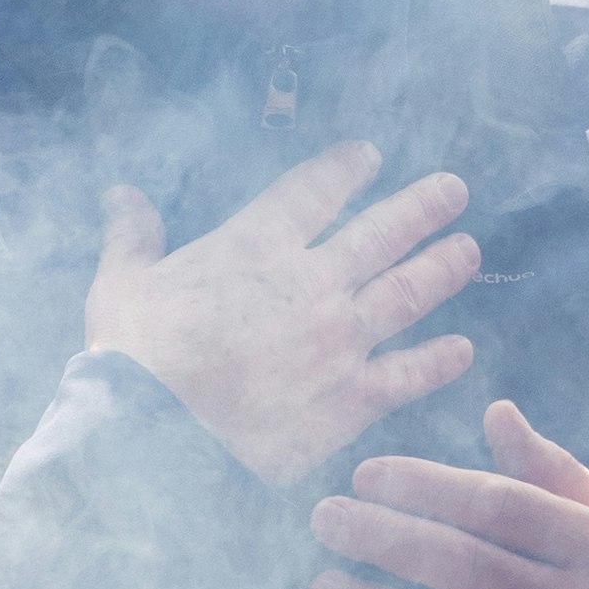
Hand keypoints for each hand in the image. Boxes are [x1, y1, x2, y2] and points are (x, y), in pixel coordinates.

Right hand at [85, 143, 479, 488]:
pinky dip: (438, 360)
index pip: (314, 191)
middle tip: (452, 190)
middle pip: (382, 232)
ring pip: (408, 291)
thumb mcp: (120, 284)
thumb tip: (120, 193)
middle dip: (420, 207)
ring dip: (443, 268)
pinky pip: (409, 373)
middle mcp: (311, 281)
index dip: (346, 168)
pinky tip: (461, 349)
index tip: (369, 155)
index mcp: (255, 245)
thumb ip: (131, 235)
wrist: (157, 433)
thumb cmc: (132, 357)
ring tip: (468, 250)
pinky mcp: (352, 397)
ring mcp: (340, 338)